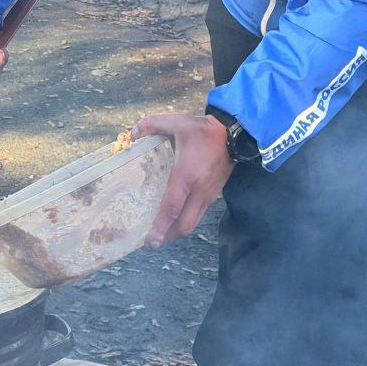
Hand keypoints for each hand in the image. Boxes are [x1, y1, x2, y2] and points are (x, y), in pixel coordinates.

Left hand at [136, 113, 233, 248]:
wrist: (235, 133)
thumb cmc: (202, 129)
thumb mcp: (175, 122)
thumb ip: (150, 125)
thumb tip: (131, 135)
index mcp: (186, 176)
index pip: (172, 208)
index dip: (160, 227)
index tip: (150, 242)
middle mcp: (199, 191)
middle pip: (183, 225)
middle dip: (167, 237)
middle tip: (150, 243)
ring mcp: (209, 195)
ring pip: (192, 223)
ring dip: (176, 232)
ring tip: (160, 236)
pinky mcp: (214, 195)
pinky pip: (198, 215)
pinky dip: (185, 222)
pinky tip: (175, 220)